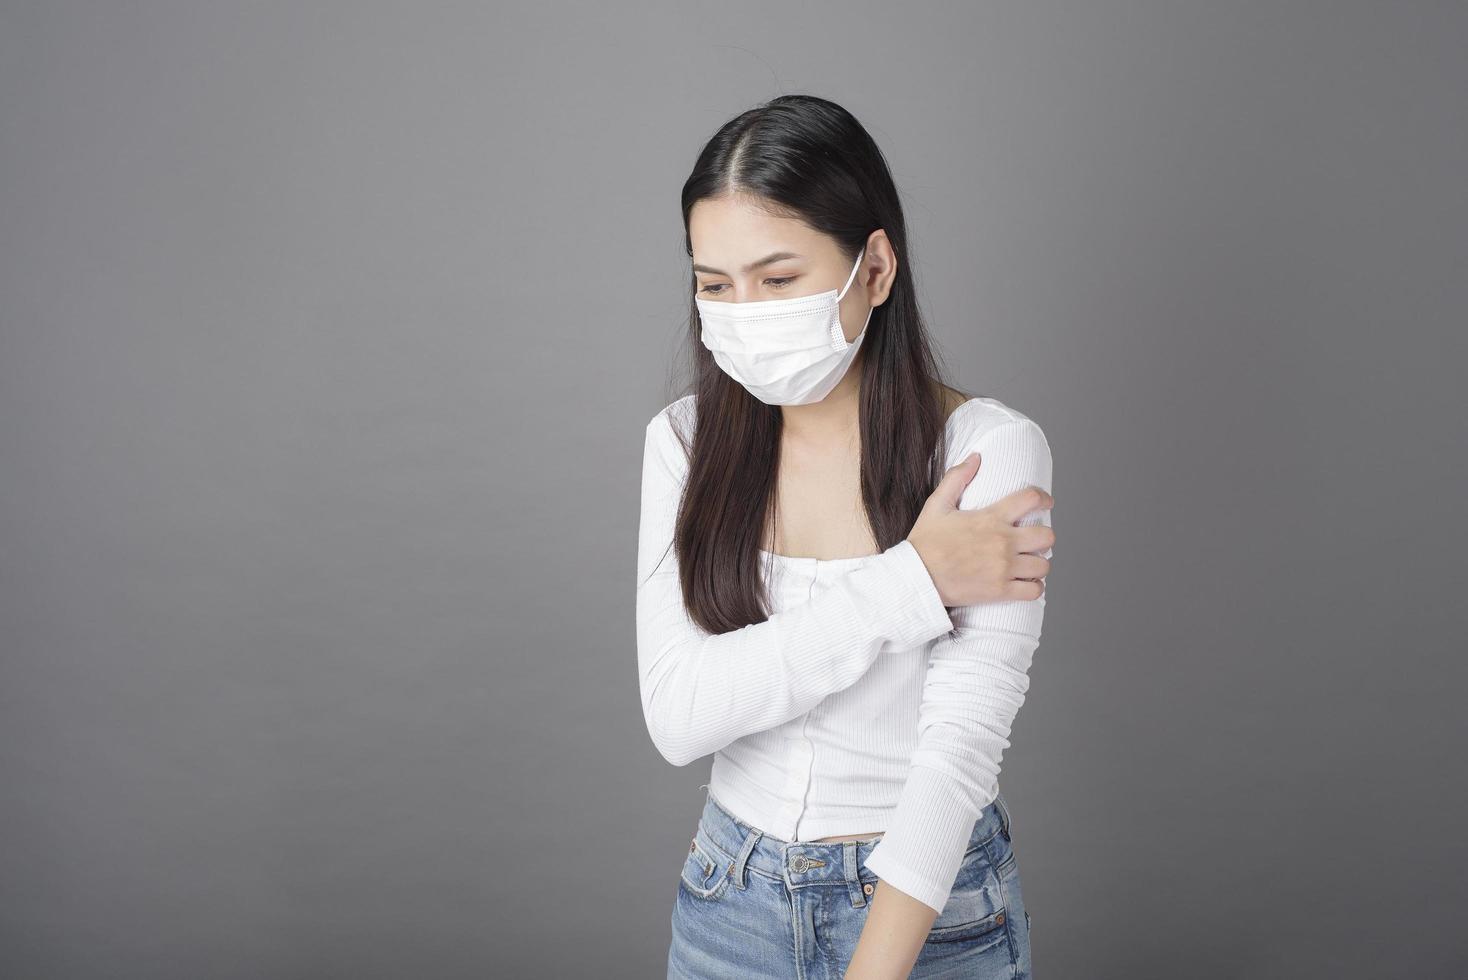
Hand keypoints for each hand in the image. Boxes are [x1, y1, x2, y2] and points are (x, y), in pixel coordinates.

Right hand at [906, 451, 1054, 605]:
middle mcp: (1002, 542)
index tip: (1046, 503)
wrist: (915, 577)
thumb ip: (957, 478)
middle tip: (1034, 540)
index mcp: (991, 518)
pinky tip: (1025, 583)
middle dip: (1044, 537)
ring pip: (1043, 565)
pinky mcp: (1000, 591)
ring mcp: (1003, 568)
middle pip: (1047, 536)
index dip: (1044, 498)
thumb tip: (975, 457)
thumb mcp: (936, 504)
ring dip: (1039, 564)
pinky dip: (1034, 587)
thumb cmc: (924, 543)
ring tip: (1029, 563)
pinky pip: (1034, 590)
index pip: (1031, 499)